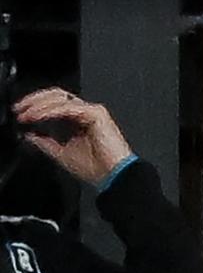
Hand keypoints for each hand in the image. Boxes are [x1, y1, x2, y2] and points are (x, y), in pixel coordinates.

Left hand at [12, 88, 132, 185]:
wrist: (113, 176)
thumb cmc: (97, 169)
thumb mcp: (61, 154)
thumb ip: (45, 142)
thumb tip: (28, 134)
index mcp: (79, 121)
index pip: (55, 104)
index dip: (35, 106)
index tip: (20, 115)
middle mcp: (86, 114)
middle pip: (56, 95)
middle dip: (34, 100)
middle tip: (19, 110)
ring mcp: (92, 112)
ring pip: (60, 97)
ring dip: (39, 104)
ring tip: (26, 114)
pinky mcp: (96, 113)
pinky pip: (68, 107)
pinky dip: (50, 111)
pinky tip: (38, 116)